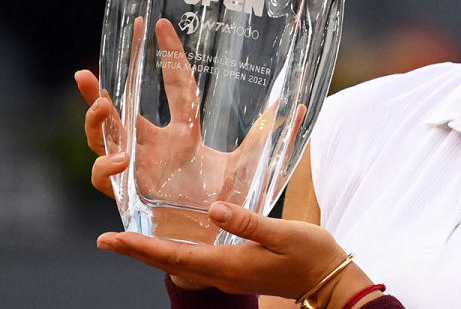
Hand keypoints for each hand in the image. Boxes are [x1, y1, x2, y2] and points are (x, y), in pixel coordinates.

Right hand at [77, 18, 303, 205]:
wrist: (217, 242)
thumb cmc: (228, 202)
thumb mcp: (251, 164)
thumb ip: (268, 136)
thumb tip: (300, 105)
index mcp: (184, 133)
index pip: (175, 87)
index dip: (169, 58)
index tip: (160, 26)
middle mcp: (155, 147)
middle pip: (120, 112)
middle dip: (99, 92)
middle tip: (89, 72)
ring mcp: (139, 169)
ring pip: (104, 141)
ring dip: (97, 125)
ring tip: (103, 108)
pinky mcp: (130, 195)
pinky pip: (107, 179)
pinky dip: (108, 168)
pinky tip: (121, 161)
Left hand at [96, 202, 373, 305]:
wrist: (329, 278)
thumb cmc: (310, 254)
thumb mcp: (284, 233)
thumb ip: (248, 223)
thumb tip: (213, 209)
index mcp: (230, 265)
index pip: (176, 256)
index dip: (142, 247)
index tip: (113, 239)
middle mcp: (222, 274)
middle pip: (169, 264)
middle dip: (136, 251)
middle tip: (104, 240)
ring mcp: (228, 274)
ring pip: (179, 265)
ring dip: (150, 253)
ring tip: (126, 241)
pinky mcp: (236, 270)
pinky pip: (194, 263)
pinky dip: (173, 253)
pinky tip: (168, 245)